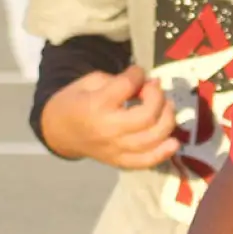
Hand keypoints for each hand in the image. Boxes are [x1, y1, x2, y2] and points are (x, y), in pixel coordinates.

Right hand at [39, 67, 180, 170]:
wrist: (58, 131)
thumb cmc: (75, 101)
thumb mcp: (90, 82)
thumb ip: (118, 80)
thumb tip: (147, 82)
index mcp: (96, 105)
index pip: (127, 86)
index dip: (138, 74)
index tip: (138, 71)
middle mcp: (107, 129)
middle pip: (146, 116)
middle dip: (157, 97)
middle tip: (154, 88)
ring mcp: (115, 149)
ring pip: (151, 138)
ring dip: (167, 119)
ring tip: (166, 106)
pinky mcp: (119, 161)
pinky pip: (146, 162)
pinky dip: (163, 153)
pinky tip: (173, 141)